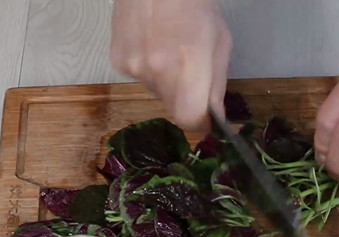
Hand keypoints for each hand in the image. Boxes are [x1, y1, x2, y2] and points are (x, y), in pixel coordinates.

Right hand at [110, 0, 231, 130]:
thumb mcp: (220, 44)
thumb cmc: (196, 7)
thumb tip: (214, 117)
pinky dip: (148, 68)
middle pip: (173, 108)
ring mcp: (134, 67)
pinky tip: (152, 44)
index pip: (189, 120)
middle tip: (190, 71)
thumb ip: (217, 85)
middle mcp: (158, 71)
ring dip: (166, 81)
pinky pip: (139, 77)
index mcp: (189, 67)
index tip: (206, 118)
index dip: (199, 123)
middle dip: (185, 99)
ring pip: (156, 92)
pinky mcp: (118, 61)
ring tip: (169, 49)